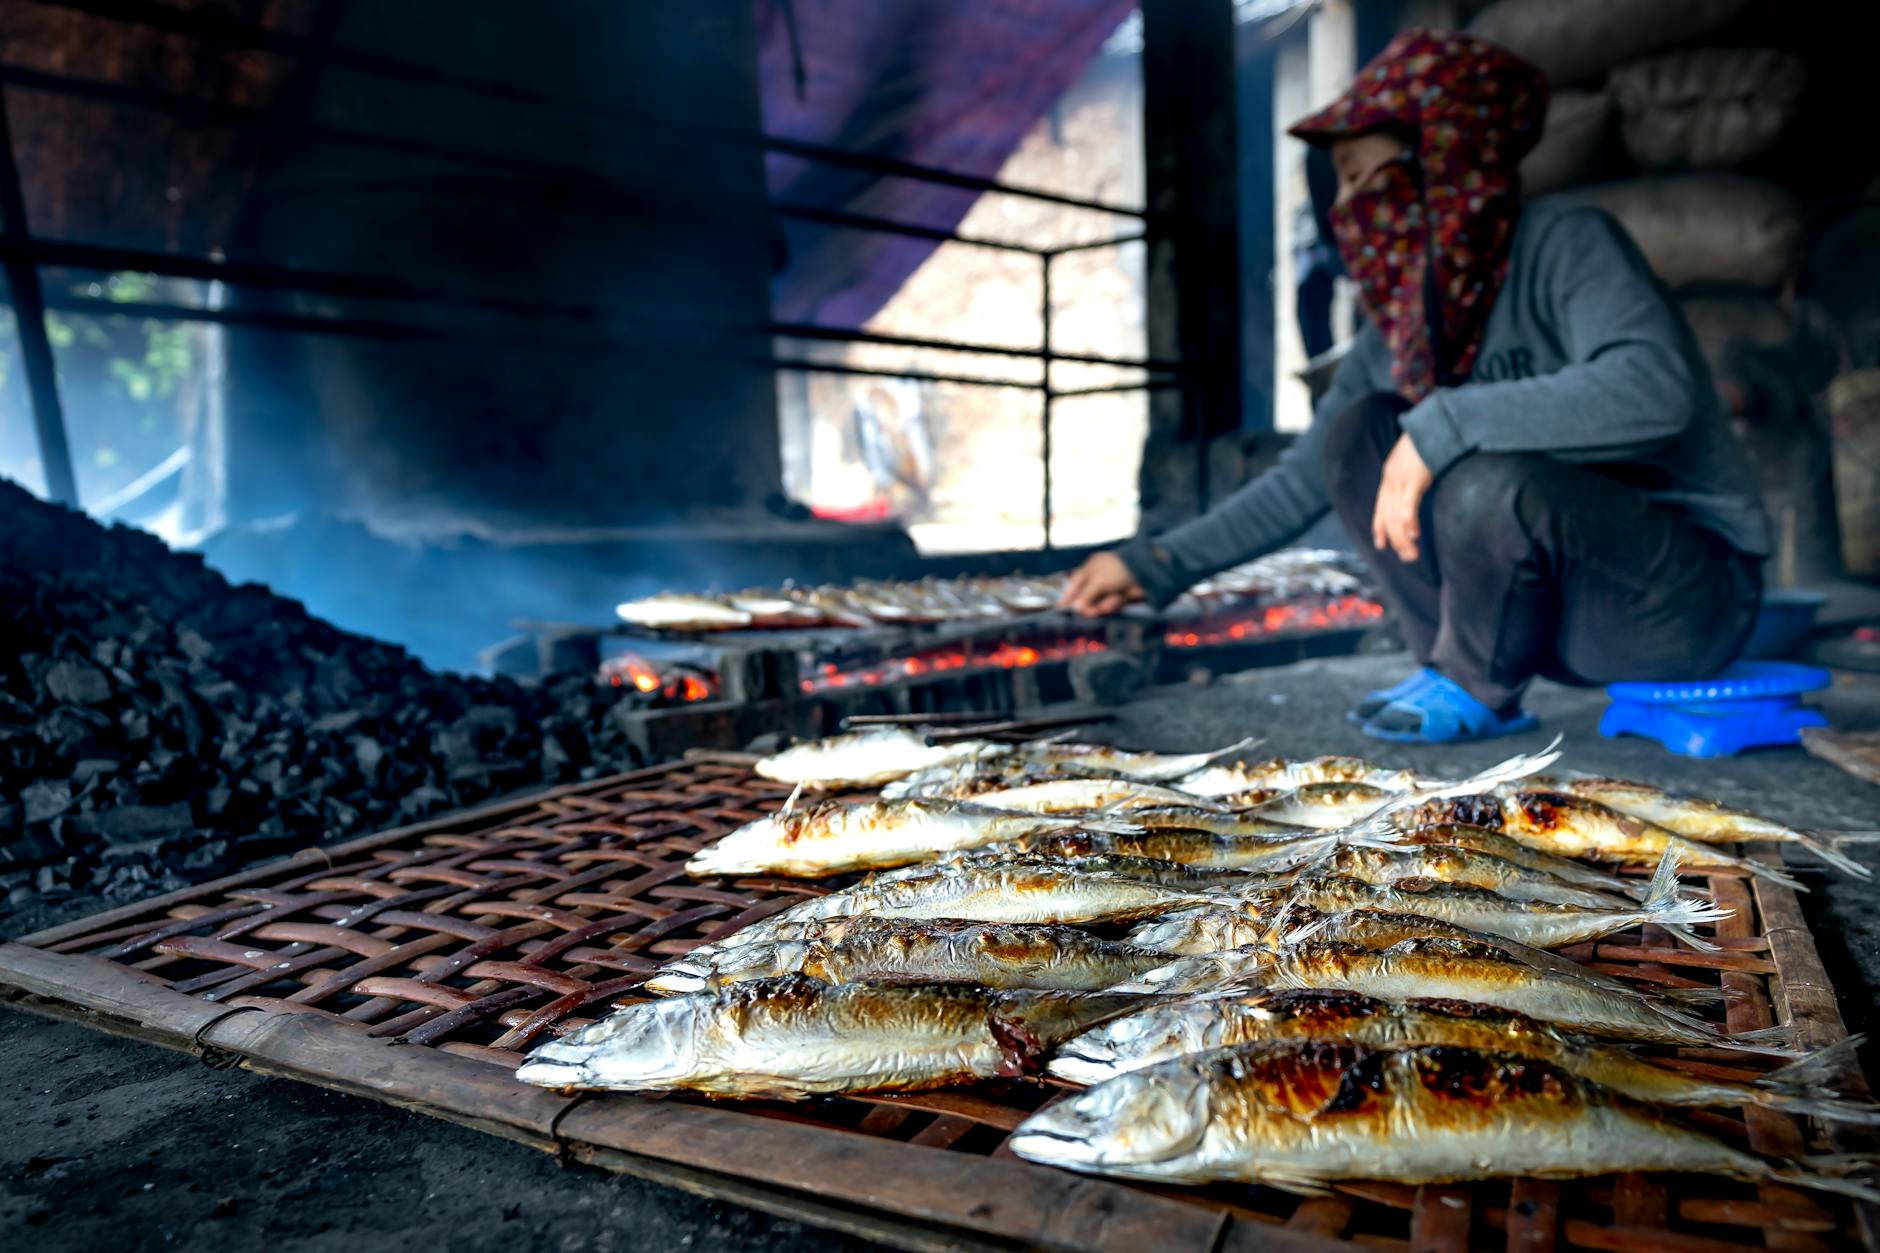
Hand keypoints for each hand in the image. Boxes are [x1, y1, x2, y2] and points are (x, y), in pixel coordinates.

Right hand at [1059, 551, 1144, 616]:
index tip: (1060, 608)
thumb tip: (1075, 608)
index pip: (1075, 584)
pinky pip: (1110, 606)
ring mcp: (1109, 588)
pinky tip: (1119, 599)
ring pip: (1098, 604)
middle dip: (1088, 606)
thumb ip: (1085, 595)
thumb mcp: (1098, 581)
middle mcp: (1098, 579)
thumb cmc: (1118, 570)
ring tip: (1111, 600)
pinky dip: (1113, 604)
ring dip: (1103, 605)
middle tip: (1091, 612)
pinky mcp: (1119, 597)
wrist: (1146, 571)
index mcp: (1090, 569)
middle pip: (1086, 598)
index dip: (1068, 596)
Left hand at [1371, 433, 1434, 562]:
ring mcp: (1401, 478)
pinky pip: (1408, 504)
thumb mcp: (1415, 462)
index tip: (1381, 545)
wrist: (1437, 421)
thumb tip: (1417, 492)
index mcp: (1390, 476)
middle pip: (1387, 516)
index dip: (1379, 527)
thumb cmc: (1430, 442)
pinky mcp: (1415, 477)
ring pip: (1395, 515)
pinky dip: (1408, 521)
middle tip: (1407, 557)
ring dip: (1402, 538)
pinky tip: (1413, 535)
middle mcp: (1391, 479)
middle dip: (1395, 540)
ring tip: (1412, 554)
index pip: (1380, 507)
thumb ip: (1412, 479)